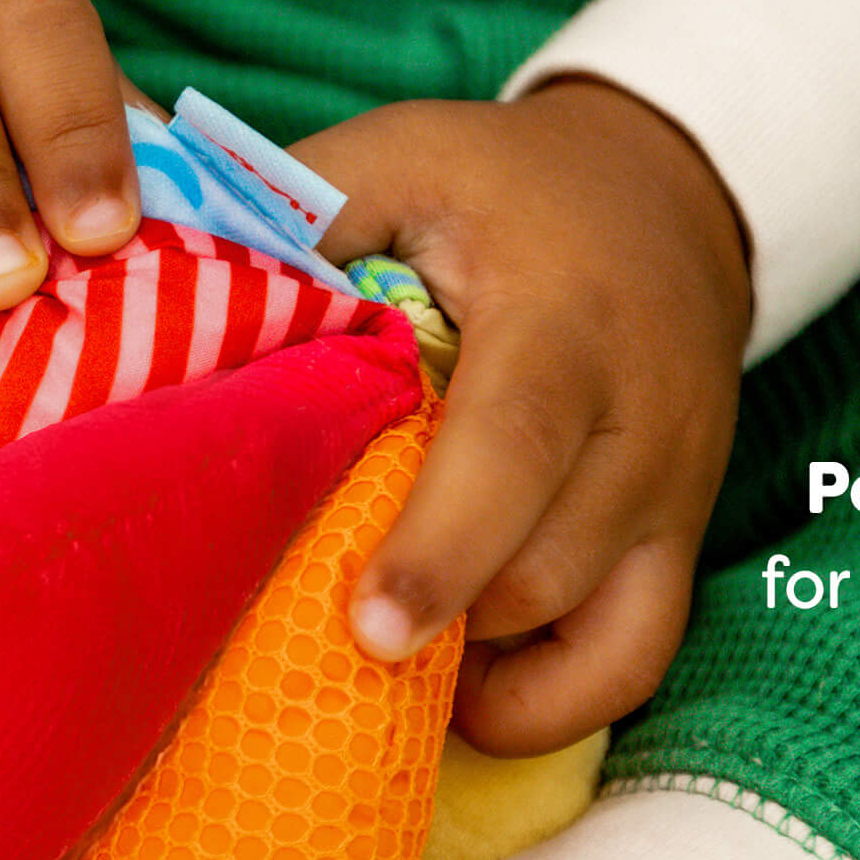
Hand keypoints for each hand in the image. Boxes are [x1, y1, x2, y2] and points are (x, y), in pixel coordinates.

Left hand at [297, 79, 751, 756]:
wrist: (669, 194)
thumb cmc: (509, 186)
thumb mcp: (405, 158)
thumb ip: (302, 214)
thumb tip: (178, 286)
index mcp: (564, 321)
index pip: (517, 445)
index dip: (443, 544)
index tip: (370, 626)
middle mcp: (639, 420)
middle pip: (546, 567)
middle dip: (439, 625)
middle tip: (328, 645)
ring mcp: (673, 493)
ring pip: (590, 628)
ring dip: (478, 660)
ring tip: (380, 646)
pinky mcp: (680, 538)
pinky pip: (634, 659)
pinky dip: (549, 701)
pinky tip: (464, 682)